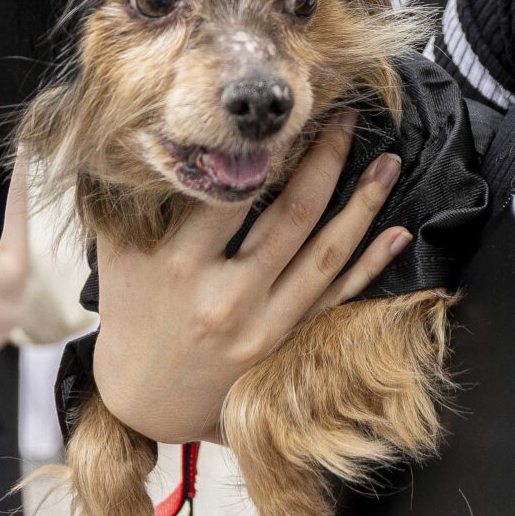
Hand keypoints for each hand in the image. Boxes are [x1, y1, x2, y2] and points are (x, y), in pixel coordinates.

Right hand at [90, 116, 414, 442]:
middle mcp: (227, 297)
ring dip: (362, 204)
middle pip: (292, 216)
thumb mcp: (118, 255)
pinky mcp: (284, 343)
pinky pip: (335, 298)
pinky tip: (396, 233)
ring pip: (325, 255)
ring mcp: (263, 325)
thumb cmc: (130, 313)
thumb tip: (150, 134)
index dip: (265, 150)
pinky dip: (370, 265)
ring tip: (388, 162)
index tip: (289, 115)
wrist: (141, 400)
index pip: (233, 194)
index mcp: (180, 265)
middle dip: (326, 160)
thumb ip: (133, 201)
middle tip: (348, 118)